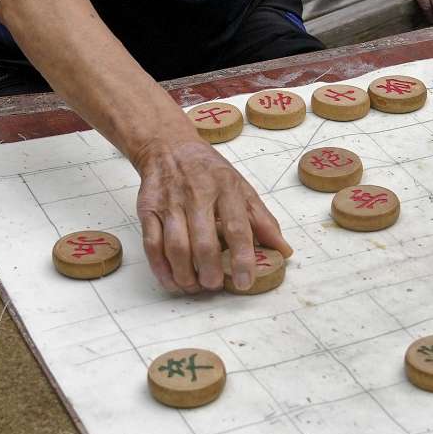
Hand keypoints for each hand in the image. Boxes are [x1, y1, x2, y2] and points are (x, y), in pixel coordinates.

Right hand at [133, 140, 291, 293]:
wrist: (169, 146)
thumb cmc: (211, 173)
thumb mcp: (242, 188)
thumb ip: (263, 221)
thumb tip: (283, 251)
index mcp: (227, 189)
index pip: (237, 228)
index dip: (242, 259)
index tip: (245, 281)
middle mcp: (198, 195)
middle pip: (203, 242)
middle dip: (210, 272)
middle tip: (215, 285)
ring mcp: (170, 203)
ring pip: (176, 247)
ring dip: (185, 274)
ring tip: (195, 286)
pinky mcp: (148, 209)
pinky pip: (152, 245)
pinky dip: (161, 269)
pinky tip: (172, 281)